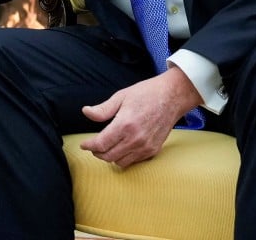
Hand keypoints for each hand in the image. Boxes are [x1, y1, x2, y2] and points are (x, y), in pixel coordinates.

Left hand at [79, 67, 201, 167]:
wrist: (172, 97)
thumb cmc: (146, 93)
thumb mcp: (121, 96)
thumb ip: (102, 109)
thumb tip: (86, 112)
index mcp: (125, 124)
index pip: (101, 144)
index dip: (89, 146)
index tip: (83, 144)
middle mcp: (136, 139)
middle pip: (109, 156)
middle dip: (97, 152)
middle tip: (93, 145)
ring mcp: (146, 147)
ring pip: (120, 162)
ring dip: (111, 156)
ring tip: (107, 146)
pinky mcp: (154, 150)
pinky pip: (134, 161)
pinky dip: (124, 157)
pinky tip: (122, 147)